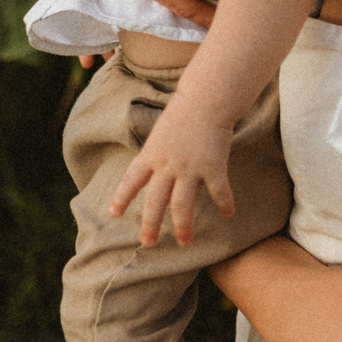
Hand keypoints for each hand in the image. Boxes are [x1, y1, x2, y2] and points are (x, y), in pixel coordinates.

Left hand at [108, 94, 235, 247]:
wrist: (207, 98)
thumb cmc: (185, 112)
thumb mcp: (162, 134)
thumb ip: (159, 157)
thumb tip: (160, 177)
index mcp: (151, 155)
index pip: (131, 180)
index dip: (122, 197)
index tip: (113, 214)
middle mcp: (167, 165)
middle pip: (155, 202)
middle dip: (150, 225)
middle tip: (148, 243)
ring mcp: (189, 168)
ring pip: (181, 206)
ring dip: (183, 227)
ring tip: (185, 242)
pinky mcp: (212, 167)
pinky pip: (218, 192)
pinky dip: (224, 204)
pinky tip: (228, 213)